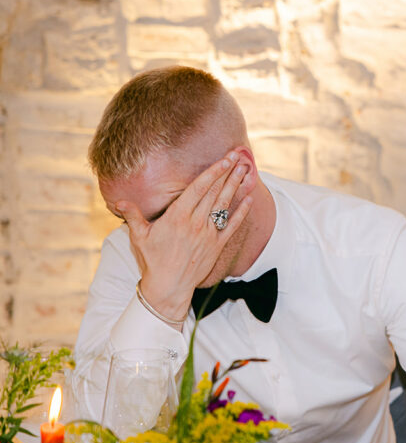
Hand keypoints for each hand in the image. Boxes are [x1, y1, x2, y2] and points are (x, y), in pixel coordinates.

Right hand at [117, 150, 252, 322]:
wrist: (169, 286)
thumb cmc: (152, 260)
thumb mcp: (139, 236)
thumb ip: (133, 215)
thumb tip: (119, 201)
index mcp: (177, 216)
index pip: (199, 188)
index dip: (212, 172)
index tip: (223, 159)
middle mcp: (195, 223)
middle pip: (214, 192)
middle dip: (227, 173)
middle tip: (238, 155)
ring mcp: (208, 234)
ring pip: (225, 205)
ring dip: (236, 186)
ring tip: (245, 170)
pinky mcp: (217, 246)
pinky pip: (232, 226)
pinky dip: (242, 212)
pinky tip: (250, 198)